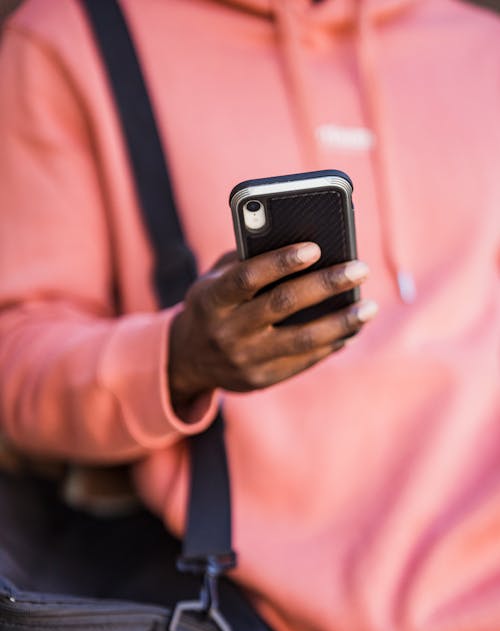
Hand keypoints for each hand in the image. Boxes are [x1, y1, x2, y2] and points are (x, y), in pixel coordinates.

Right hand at [168, 242, 376, 414]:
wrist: (187, 359)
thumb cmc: (213, 305)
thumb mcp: (215, 281)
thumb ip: (247, 261)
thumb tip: (304, 247)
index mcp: (212, 300)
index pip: (248, 277)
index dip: (281, 262)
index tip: (316, 247)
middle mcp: (227, 331)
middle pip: (283, 305)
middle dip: (325, 285)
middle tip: (360, 269)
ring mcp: (244, 359)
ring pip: (301, 339)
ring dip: (340, 322)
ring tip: (369, 308)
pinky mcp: (261, 380)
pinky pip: (303, 361)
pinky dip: (330, 344)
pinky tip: (351, 329)